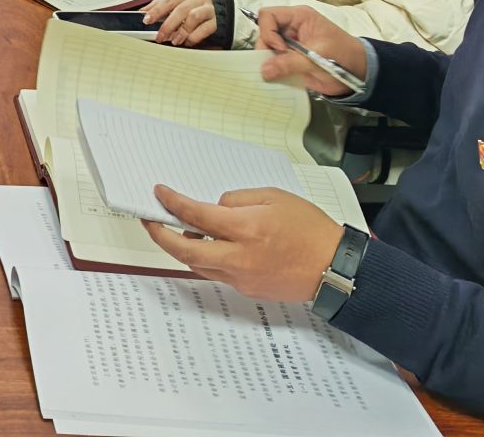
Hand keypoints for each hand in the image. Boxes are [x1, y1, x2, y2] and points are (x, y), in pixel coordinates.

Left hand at [143, 0, 216, 45]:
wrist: (214, 9)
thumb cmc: (191, 6)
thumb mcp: (175, 2)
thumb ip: (159, 6)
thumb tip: (143, 12)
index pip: (168, 1)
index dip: (156, 11)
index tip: (147, 20)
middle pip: (181, 10)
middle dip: (168, 25)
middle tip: (160, 37)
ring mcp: (208, 9)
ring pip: (194, 17)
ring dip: (181, 31)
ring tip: (174, 40)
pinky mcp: (214, 22)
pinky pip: (205, 29)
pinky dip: (194, 37)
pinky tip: (187, 41)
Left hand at [143, 187, 343, 302]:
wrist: (334, 268)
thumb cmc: (310, 230)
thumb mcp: (273, 198)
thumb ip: (237, 200)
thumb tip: (214, 207)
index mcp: (246, 229)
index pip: (195, 214)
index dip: (171, 203)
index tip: (159, 194)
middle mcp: (239, 257)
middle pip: (184, 250)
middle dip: (159, 235)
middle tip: (149, 221)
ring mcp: (241, 278)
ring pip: (197, 264)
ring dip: (182, 248)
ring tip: (178, 230)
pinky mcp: (247, 290)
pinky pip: (216, 273)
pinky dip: (206, 258)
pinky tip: (209, 245)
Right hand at [256, 5, 364, 96]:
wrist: (358, 74)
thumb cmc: (342, 56)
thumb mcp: (317, 57)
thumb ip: (290, 63)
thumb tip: (263, 71)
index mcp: (298, 17)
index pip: (269, 16)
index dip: (268, 31)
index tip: (280, 49)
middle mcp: (290, 28)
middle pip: (264, 32)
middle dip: (266, 49)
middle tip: (273, 65)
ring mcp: (289, 44)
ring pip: (266, 48)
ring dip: (267, 61)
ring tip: (274, 74)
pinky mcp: (290, 59)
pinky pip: (273, 62)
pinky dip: (271, 70)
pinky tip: (275, 78)